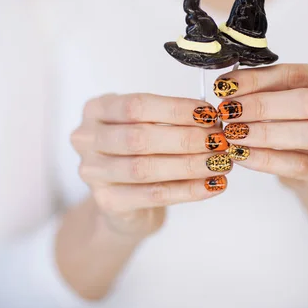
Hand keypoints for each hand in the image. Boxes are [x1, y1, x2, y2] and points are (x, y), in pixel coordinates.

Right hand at [70, 93, 232, 239]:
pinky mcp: (107, 202)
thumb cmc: (141, 152)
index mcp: (97, 109)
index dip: (176, 109)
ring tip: (221, 163)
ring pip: (146, 169)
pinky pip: (153, 195)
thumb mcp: (149, 125)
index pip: (136, 105)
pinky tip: (212, 184)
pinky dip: (188, 190)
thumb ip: (172, 120)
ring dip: (190, 165)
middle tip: (220, 141)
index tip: (210, 114)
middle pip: (140, 138)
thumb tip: (213, 120)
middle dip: (186, 139)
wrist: (123, 202)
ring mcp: (92, 172)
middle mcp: (86, 139)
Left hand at [213, 63, 307, 192]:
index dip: (260, 79)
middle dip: (263, 105)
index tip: (227, 85)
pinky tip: (242, 154)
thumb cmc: (304, 120)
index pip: (300, 74)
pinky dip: (266, 159)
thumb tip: (228, 83)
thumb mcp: (290, 95)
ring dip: (265, 132)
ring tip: (233, 132)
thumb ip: (266, 85)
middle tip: (229, 110)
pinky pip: (300, 165)